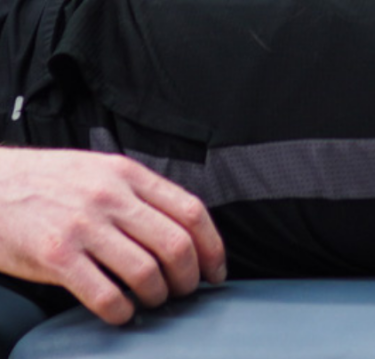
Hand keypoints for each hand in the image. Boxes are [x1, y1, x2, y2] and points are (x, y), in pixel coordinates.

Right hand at [0, 148, 225, 324]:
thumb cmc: (47, 183)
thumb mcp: (99, 171)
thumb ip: (136, 194)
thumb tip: (178, 228)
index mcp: (127, 174)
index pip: (191, 210)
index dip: (212, 247)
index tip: (216, 270)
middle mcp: (111, 197)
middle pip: (175, 245)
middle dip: (189, 278)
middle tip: (185, 292)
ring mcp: (84, 226)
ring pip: (146, 272)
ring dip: (158, 297)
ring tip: (152, 302)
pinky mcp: (57, 256)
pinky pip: (105, 295)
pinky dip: (122, 312)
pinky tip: (121, 313)